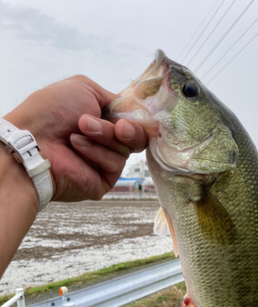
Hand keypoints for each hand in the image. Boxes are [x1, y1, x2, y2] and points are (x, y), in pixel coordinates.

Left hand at [4, 75, 146, 201]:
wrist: (33, 140)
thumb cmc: (51, 111)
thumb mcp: (84, 88)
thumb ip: (114, 97)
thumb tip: (133, 110)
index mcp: (101, 120)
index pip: (132, 120)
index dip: (136, 117)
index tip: (132, 113)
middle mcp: (104, 142)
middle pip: (137, 136)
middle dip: (128, 128)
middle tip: (117, 126)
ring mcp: (104, 162)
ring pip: (126, 149)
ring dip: (105, 136)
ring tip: (79, 131)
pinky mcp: (103, 181)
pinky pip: (116, 164)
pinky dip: (97, 153)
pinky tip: (77, 147)